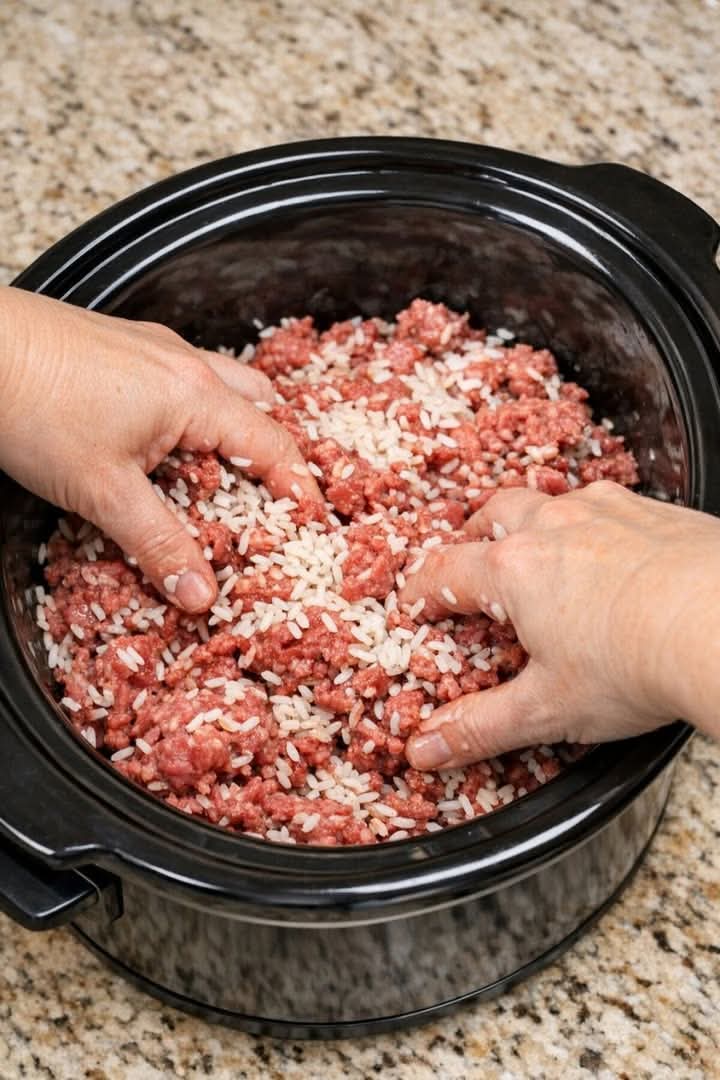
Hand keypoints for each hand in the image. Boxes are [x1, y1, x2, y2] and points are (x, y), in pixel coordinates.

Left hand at [0, 286, 320, 611]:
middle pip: (261, 403)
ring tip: (228, 468)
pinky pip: (185, 375)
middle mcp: (187, 363)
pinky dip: (197, 407)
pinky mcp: (124, 344)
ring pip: (224, 383)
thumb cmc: (34, 408)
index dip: (299, 486)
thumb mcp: (103, 491)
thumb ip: (159, 542)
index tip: (312, 520)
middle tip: (274, 497)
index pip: (273, 444)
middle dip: (276, 449)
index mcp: (197, 396)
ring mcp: (155, 347)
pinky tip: (167, 435)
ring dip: (237, 422)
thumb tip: (202, 593)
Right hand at [398, 481, 719, 768]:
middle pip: (494, 514)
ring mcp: (607, 512)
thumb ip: (480, 727)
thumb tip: (425, 748)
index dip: (422, 590)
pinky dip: (593, 521)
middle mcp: (554, 527)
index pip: (446, 571)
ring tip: (538, 548)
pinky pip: (608, 502)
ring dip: (534, 519)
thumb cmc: (638, 664)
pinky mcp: (655, 511)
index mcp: (515, 571)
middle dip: (473, 534)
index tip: (417, 604)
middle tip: (471, 557)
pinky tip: (611, 549)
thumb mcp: (547, 709)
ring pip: (552, 501)